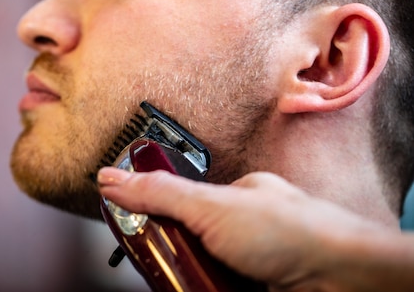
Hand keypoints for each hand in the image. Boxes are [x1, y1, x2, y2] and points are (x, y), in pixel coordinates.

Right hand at [97, 168, 413, 291]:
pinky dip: (205, 288)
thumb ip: (161, 193)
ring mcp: (255, 261)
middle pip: (192, 241)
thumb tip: (114, 178)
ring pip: (207, 270)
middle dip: (173, 255)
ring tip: (186, 281)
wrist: (344, 278)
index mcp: (236, 196)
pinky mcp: (259, 287)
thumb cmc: (293, 232)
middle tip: (160, 267)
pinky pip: (220, 287)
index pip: (181, 200)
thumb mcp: (211, 207)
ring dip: (190, 277)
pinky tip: (203, 288)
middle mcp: (246, 228)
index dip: (154, 215)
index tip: (131, 229)